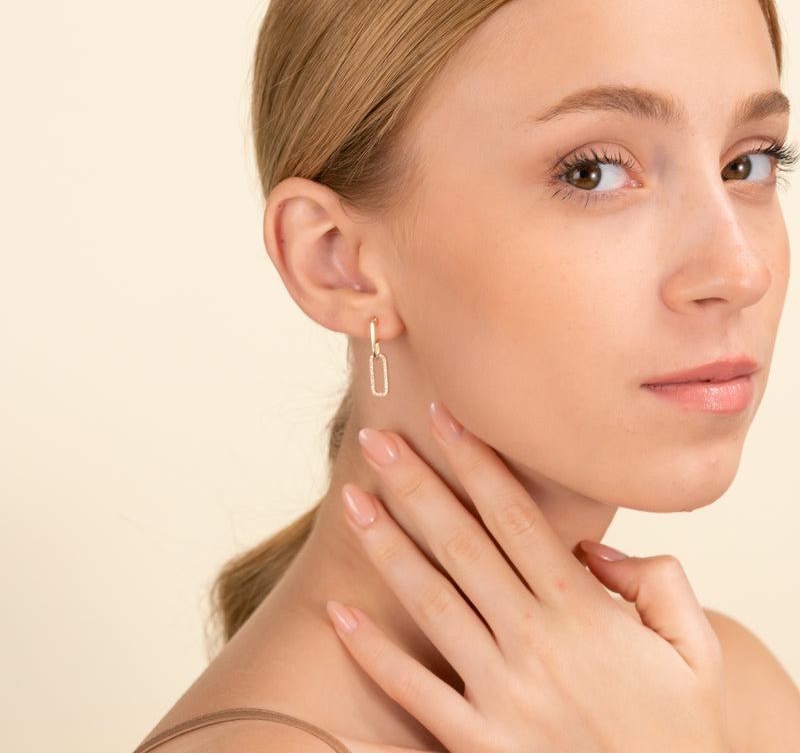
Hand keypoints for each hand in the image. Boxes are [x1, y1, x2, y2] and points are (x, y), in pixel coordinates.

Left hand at [326, 402, 728, 752]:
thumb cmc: (682, 736)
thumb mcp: (698, 651)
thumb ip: (659, 583)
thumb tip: (595, 547)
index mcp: (584, 613)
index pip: (516, 518)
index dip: (477, 463)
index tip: (443, 420)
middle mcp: (535, 644)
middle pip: (463, 545)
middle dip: (417, 485)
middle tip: (377, 441)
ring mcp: (502, 696)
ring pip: (431, 602)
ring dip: (387, 547)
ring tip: (352, 502)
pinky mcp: (480, 746)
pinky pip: (415, 693)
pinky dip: (374, 654)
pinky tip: (339, 613)